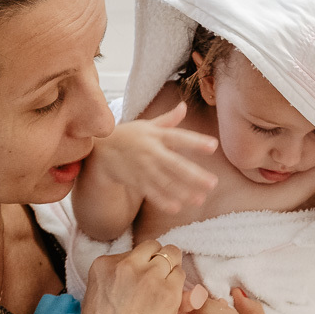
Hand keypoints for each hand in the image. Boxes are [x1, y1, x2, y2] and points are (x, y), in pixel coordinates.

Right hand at [72, 242, 185, 313]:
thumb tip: (139, 274)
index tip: (143, 280)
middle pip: (155, 247)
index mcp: (104, 264)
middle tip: (159, 282)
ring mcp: (149, 277)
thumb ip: (116, 279)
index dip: (142, 265)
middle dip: (159, 261)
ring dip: (172, 273)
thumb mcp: (98, 298)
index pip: (134, 251)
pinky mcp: (168, 292)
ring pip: (172, 256)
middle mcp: (127, 264)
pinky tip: (171, 305)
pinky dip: (181, 288)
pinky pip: (182, 277)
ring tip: (165, 295)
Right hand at [95, 102, 218, 212]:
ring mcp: (143, 168)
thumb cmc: (129, 135)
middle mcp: (151, 151)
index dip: (196, 142)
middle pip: (175, 164)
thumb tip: (184, 106)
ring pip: (165, 182)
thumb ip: (168, 119)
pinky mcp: (136, 181)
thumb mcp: (147, 124)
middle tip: (213, 183)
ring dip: (183, 192)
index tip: (213, 146)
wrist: (101, 150)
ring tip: (200, 199)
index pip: (179, 137)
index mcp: (156, 135)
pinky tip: (177, 208)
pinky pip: (151, 193)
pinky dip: (162, 201)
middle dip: (194, 175)